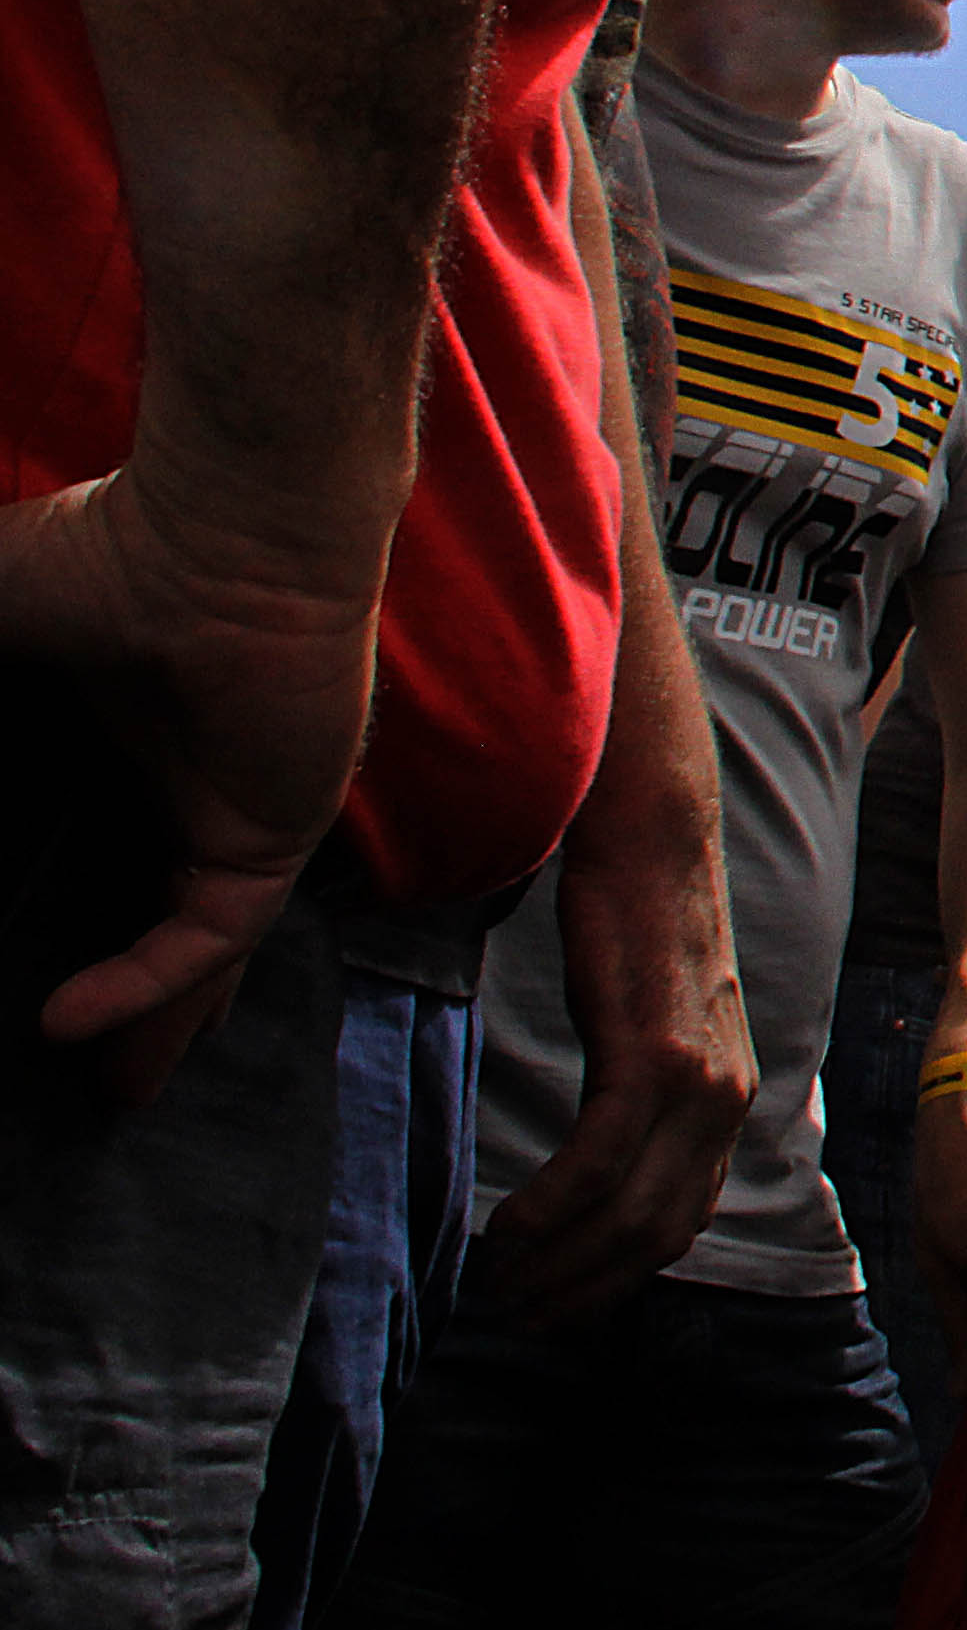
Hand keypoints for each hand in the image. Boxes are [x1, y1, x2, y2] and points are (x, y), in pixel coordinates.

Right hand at [0, 465, 379, 1097]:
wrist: (229, 532)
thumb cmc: (101, 552)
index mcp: (129, 734)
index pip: (93, 847)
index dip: (59, 911)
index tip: (14, 976)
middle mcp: (192, 781)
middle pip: (155, 914)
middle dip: (133, 1002)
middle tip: (79, 1078)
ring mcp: (242, 808)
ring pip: (201, 949)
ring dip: (154, 1021)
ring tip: (107, 1098)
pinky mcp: (276, 830)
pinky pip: (211, 935)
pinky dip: (148, 983)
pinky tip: (70, 1022)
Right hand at [479, 812, 754, 1322]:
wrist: (653, 846)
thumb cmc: (635, 932)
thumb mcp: (654, 1028)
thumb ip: (644, 1094)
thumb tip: (603, 1158)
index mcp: (728, 1102)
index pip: (681, 1225)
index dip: (618, 1280)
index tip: (556, 1307)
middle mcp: (726, 1103)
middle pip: (656, 1237)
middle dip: (582, 1291)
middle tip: (514, 1314)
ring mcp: (697, 1083)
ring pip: (628, 1214)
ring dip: (557, 1264)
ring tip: (499, 1284)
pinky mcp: (652, 1058)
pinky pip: (596, 1165)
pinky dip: (548, 1212)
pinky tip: (506, 1231)